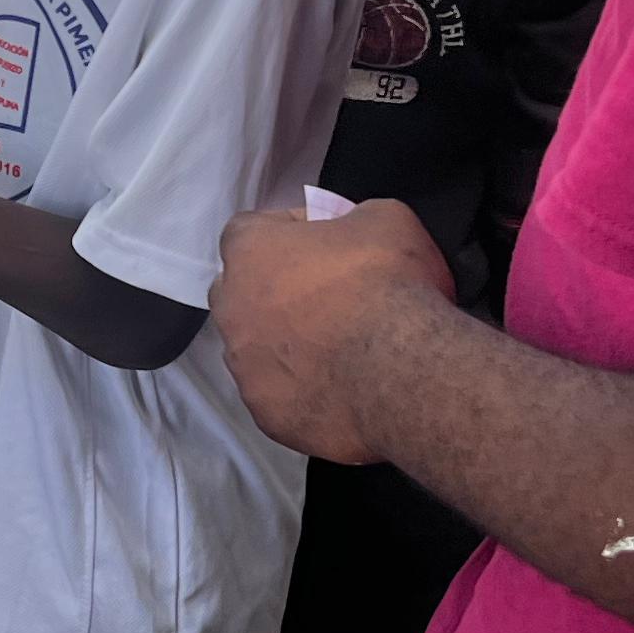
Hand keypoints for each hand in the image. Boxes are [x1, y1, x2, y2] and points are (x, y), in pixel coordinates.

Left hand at [211, 200, 455, 464]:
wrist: (402, 369)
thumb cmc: (386, 281)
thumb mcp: (383, 218)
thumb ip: (351, 220)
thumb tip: (350, 234)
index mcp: (249, 252)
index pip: (251, 231)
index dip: (288, 233)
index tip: (325, 243)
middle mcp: (231, 309)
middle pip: (241, 292)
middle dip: (274, 290)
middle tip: (325, 297)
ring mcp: (244, 368)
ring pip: (256, 350)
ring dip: (286, 345)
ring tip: (339, 350)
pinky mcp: (266, 414)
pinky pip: (280, 395)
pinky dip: (303, 390)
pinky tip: (341, 388)